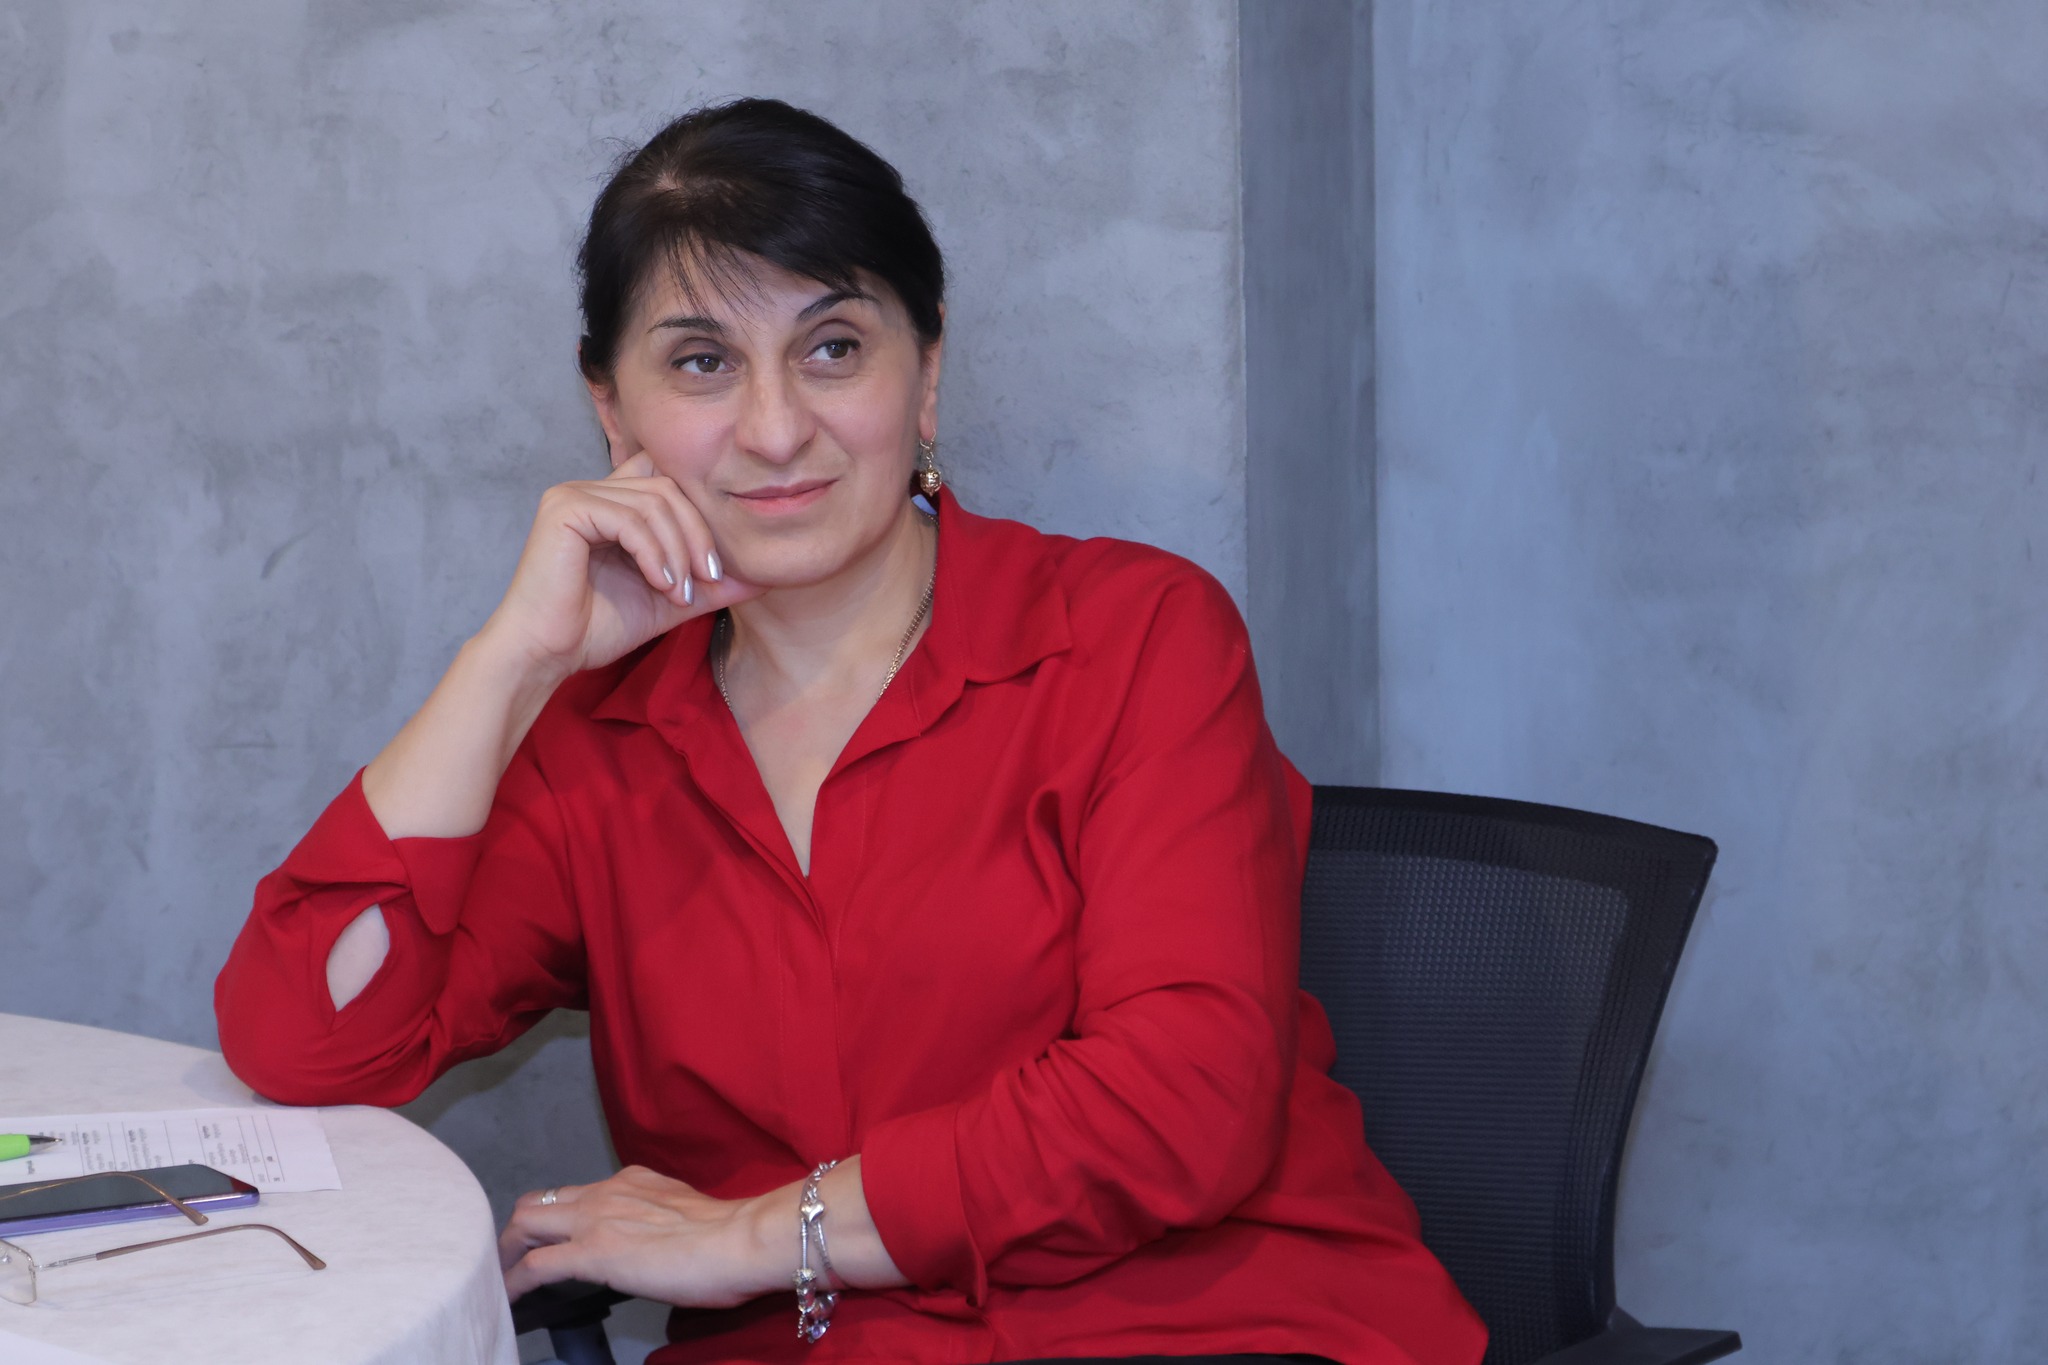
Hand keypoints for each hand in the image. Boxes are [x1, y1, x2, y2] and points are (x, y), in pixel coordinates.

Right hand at [481, 452, 761, 682]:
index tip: (717, 568)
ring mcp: (575, 494)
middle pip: (670, 487)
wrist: (547, 654)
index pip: (671, 480)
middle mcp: (592, 489)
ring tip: (680, 593)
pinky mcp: (564, 510)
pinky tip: (661, 585)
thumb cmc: (597, 628)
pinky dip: (654, 554)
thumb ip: (711, 584)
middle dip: (700, 534)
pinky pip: (630, 519)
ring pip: (655, 501)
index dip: (701, 513)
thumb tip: (764, 576)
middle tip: (711, 580)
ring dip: (680, 550)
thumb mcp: (671, 600)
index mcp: (613, 503)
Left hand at [499, 1166, 783, 1307]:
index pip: (575, 1194)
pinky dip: (514, 1282)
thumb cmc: (730, 1235)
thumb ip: (658, 1221)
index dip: (555, 1220)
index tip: (551, 1242)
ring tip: (502, 1280)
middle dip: (517, 1233)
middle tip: (513, 1262)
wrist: (740, 1239)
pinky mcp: (592, 1253)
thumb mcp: (684, 1215)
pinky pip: (535, 1266)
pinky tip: (508, 1300)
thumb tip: (653, 1246)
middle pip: (537, 1203)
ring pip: (526, 1223)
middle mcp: (607, 1191)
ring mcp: (596, 1219)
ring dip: (507, 1252)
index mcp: (631, 1182)